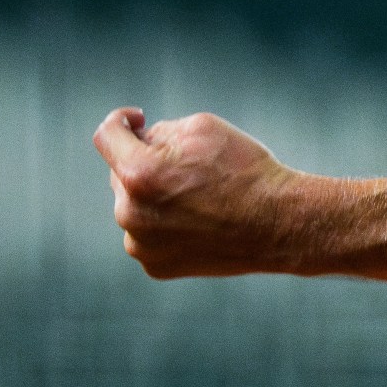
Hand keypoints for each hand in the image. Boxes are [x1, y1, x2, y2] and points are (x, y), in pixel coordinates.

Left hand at [94, 107, 310, 278]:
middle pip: (121, 174)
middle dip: (146, 163)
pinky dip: (165, 226)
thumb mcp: (203, 127)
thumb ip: (159, 129)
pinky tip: (200, 222)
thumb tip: (139, 140)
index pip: (106, 136)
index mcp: (138, 173)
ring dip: (154, 197)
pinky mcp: (155, 265)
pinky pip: (148, 236)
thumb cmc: (246, 170)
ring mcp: (140, 244)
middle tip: (190, 167)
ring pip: (134, 207)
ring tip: (200, 198)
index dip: (119, 121)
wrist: (279, 223)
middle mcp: (129, 212)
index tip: (136, 120)